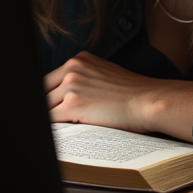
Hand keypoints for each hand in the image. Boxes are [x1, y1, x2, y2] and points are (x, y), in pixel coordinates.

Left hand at [43, 51, 192, 140]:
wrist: (149, 101)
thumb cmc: (133, 92)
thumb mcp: (103, 73)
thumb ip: (83, 78)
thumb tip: (64, 96)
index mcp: (79, 59)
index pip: (50, 78)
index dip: (47, 95)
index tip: (48, 106)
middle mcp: (73, 68)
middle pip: (43, 90)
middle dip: (46, 106)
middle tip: (51, 119)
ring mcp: (72, 85)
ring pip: (45, 106)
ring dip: (51, 118)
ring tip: (59, 128)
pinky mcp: (74, 104)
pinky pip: (52, 119)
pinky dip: (55, 128)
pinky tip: (63, 133)